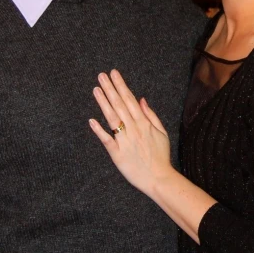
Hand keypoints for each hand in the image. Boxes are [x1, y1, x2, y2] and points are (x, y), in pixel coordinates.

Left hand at [89, 70, 174, 195]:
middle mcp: (133, 129)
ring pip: (112, 119)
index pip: (130, 100)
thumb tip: (141, 100)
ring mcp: (124, 141)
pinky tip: (91, 120)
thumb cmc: (161, 156)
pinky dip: (99, 130)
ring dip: (103, 103)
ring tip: (96, 89)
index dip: (121, 86)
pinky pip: (107, 140)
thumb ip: (151, 115)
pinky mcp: (117, 154)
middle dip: (110, 89)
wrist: (159, 178)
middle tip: (101, 76)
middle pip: (119, 105)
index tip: (114, 74)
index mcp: (144, 123)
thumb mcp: (161, 132)